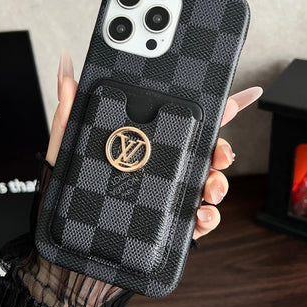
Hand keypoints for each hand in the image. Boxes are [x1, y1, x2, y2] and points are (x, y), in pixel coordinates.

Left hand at [46, 51, 261, 239]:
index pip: (186, 122)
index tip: (240, 98)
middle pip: (206, 154)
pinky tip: (201, 215)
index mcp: (147, 144)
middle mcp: (162, 166)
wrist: (70, 238)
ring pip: (208, 185)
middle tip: (220, 155)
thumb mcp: (69, 146)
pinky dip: (207, 218)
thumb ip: (70, 109)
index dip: (217, 109)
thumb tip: (66, 68)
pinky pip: (197, 219)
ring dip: (219, 185)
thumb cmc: (71, 189)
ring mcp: (168, 195)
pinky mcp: (169, 223)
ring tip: (210, 189)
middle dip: (222, 152)